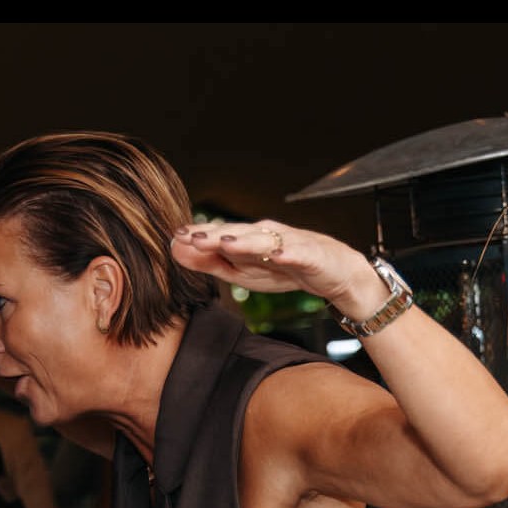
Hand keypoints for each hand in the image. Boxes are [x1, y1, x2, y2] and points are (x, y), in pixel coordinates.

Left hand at [170, 219, 385, 317]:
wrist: (333, 273)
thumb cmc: (284, 268)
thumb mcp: (242, 270)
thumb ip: (209, 262)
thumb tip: (174, 250)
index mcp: (247, 239)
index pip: (219, 236)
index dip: (197, 236)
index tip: (173, 237)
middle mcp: (266, 235)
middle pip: (238, 234)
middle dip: (215, 235)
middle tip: (191, 236)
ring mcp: (289, 242)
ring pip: (265, 240)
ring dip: (245, 240)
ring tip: (226, 243)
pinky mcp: (312, 254)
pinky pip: (299, 253)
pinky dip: (289, 253)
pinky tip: (279, 255)